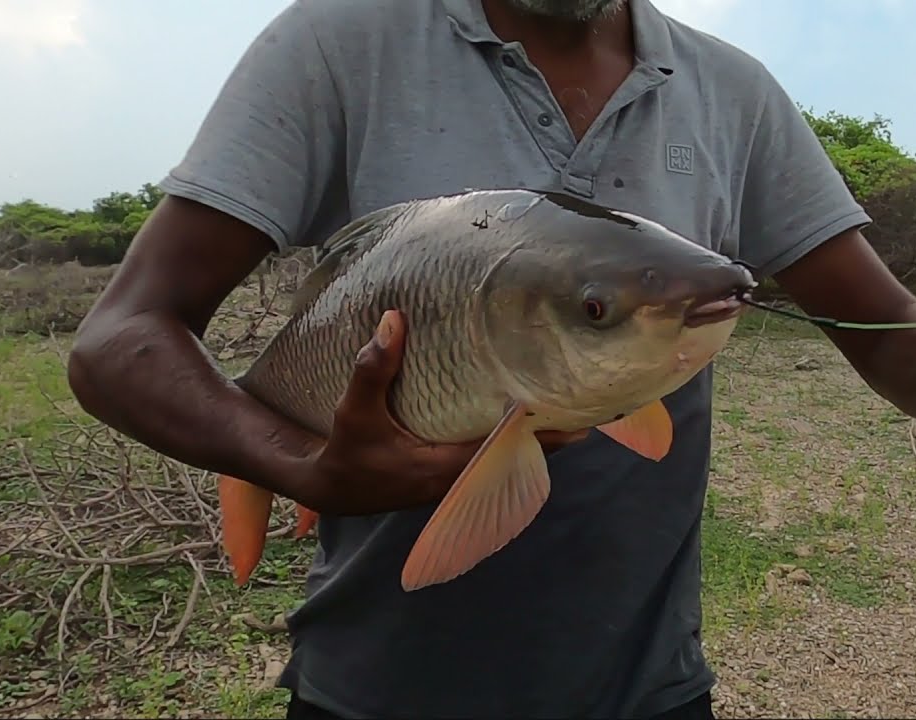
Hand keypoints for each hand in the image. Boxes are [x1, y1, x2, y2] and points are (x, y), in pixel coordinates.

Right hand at [295, 310, 588, 514]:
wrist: (327, 486)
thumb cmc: (345, 451)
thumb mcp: (353, 411)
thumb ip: (374, 368)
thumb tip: (394, 318)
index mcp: (443, 469)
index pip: (506, 451)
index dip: (543, 434)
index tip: (577, 414)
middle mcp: (457, 479)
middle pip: (520, 457)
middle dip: (553, 433)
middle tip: (587, 400)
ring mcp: (457, 479)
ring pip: (510, 458)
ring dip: (537, 435)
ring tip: (570, 401)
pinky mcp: (452, 473)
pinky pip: (495, 455)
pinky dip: (515, 437)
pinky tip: (530, 413)